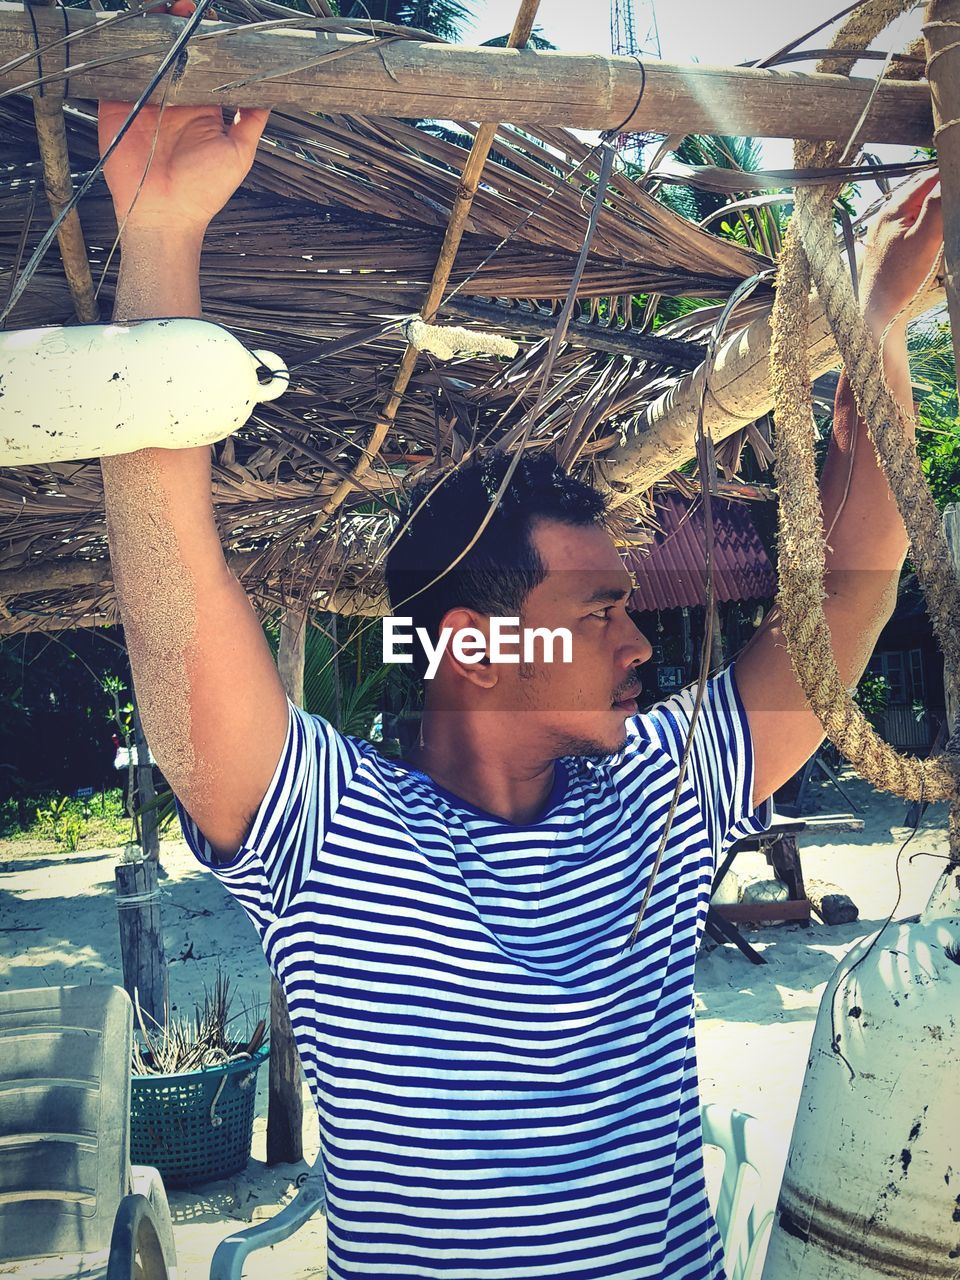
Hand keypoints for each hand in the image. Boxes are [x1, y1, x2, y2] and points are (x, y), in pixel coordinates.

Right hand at [98, 0, 267, 237]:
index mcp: (199, 106)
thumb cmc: (204, 191)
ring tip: (163, 11)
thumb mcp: (239, 153)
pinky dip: (122, 50)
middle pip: (173, 51)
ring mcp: (144, 99)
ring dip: (152, 31)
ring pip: (145, 55)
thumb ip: (252, 121)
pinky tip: (133, 33)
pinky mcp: (117, 104)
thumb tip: (272, 92)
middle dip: (177, 26)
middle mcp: (172, 99)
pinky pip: (117, 70)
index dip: (205, 39)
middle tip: (185, 7)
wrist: (164, 215)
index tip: (211, 19)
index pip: (202, 63)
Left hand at [859, 170, 941, 326]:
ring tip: (946, 208)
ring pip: (916, 206)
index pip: (927, 178)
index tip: (956, 184)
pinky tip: (932, 230)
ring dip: (933, 203)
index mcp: (893, 209)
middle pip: (920, 190)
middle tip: (952, 194)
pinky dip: (924, 219)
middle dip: (940, 187)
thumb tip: (946, 181)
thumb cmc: (899, 280)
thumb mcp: (925, 239)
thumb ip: (936, 206)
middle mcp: (886, 216)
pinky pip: (910, 222)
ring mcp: (885, 230)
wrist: (880, 311)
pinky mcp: (888, 244)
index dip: (947, 177)